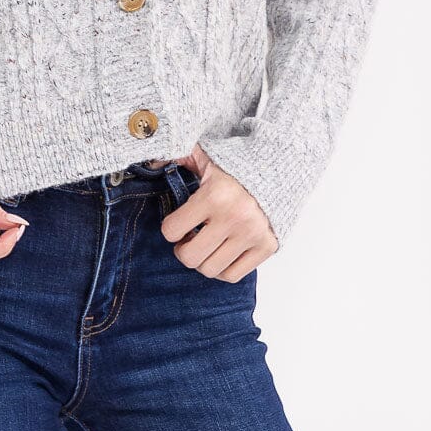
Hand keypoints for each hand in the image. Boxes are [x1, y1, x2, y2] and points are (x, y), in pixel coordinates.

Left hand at [158, 142, 278, 280]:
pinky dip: (222, 269)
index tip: (177, 223)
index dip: (170, 229)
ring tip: (205, 244)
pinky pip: (233, 275)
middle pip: (190, 257)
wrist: (279, 167)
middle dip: (183, 250)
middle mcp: (234, 218)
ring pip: (210, 269)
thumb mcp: (205, 156)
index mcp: (214, 196)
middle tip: (188, 239)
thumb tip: (150, 163)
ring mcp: (252, 235)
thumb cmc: (236, 164)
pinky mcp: (267, 246)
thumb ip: (176, 156)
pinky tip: (220, 252)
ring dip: (202, 260)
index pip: (172, 230)